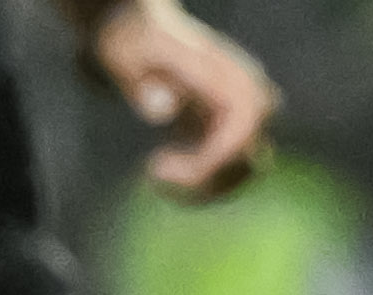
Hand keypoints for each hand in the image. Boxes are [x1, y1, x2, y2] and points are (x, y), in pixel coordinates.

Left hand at [91, 0, 281, 196]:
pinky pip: (235, 169)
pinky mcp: (237, 125)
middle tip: (153, 170)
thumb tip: (164, 110)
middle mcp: (246, 91)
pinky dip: (204, 181)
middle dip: (204, 180)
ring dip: (203, 186)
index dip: (211, 163)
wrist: (139, 29)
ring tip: (156, 171)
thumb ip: (140, 84)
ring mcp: (246, 110)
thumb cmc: (131, 43)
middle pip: (250, 159)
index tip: (159, 168)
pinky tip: (164, 165)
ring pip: (246, 171)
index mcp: (224, 73)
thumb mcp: (122, 56)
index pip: (241, 131)